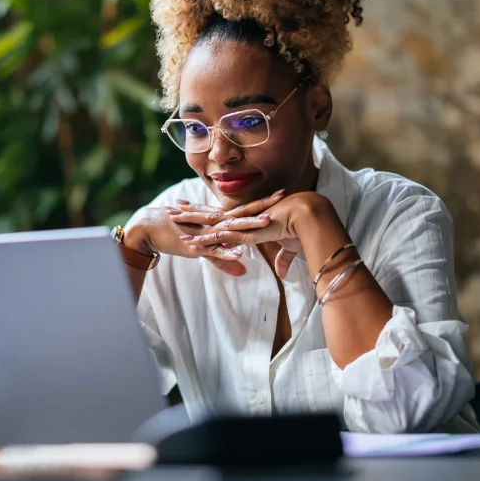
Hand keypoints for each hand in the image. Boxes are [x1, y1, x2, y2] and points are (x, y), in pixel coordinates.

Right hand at [122, 202, 272, 275]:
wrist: (148, 228)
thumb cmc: (175, 234)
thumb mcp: (202, 246)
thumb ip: (223, 258)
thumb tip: (243, 270)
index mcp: (216, 219)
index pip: (243, 209)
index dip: (262, 203)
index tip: (282, 194)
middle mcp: (213, 222)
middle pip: (242, 213)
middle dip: (262, 206)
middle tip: (283, 196)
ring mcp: (205, 232)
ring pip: (230, 229)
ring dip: (248, 226)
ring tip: (267, 222)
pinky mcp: (195, 246)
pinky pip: (213, 250)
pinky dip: (226, 251)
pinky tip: (240, 253)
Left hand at [169, 192, 327, 277]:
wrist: (309, 217)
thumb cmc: (302, 229)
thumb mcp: (289, 247)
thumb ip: (283, 260)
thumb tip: (283, 273)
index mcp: (250, 218)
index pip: (224, 214)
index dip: (209, 211)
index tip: (194, 207)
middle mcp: (242, 219)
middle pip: (211, 214)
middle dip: (191, 211)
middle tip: (173, 207)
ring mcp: (241, 225)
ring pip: (209, 223)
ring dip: (189, 223)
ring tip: (170, 219)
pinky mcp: (244, 234)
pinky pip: (218, 239)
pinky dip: (203, 242)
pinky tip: (187, 243)